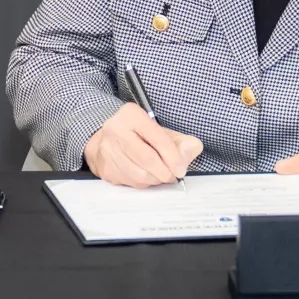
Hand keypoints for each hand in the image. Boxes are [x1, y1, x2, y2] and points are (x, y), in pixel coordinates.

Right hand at [83, 102, 202, 187]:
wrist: (106, 141)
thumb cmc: (138, 136)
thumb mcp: (160, 131)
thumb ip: (181, 141)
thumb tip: (193, 148)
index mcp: (131, 115)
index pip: (158, 138)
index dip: (173, 157)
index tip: (181, 169)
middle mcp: (115, 130)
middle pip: (147, 159)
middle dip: (165, 172)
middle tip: (172, 175)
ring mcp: (107, 150)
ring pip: (139, 174)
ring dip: (155, 180)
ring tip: (160, 175)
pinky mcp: (105, 168)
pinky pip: (130, 182)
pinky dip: (143, 183)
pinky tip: (146, 176)